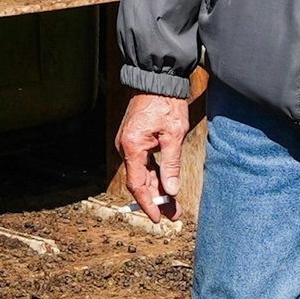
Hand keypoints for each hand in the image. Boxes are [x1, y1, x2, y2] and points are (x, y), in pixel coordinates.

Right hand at [116, 90, 188, 221]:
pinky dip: (155, 176)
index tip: (158, 218)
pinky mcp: (135, 140)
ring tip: (173, 205)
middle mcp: (126, 148)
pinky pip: (143, 164)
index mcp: (132, 147)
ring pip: (142, 174)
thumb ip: (171, 165)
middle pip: (140, 182)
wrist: (157, 80)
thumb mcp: (173, 136)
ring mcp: (129, 144)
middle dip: (157, 199)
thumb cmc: (165, 104)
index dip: (148, 203)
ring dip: (157, 189)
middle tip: (173, 214)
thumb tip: (171, 191)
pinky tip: (166, 186)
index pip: (137, 184)